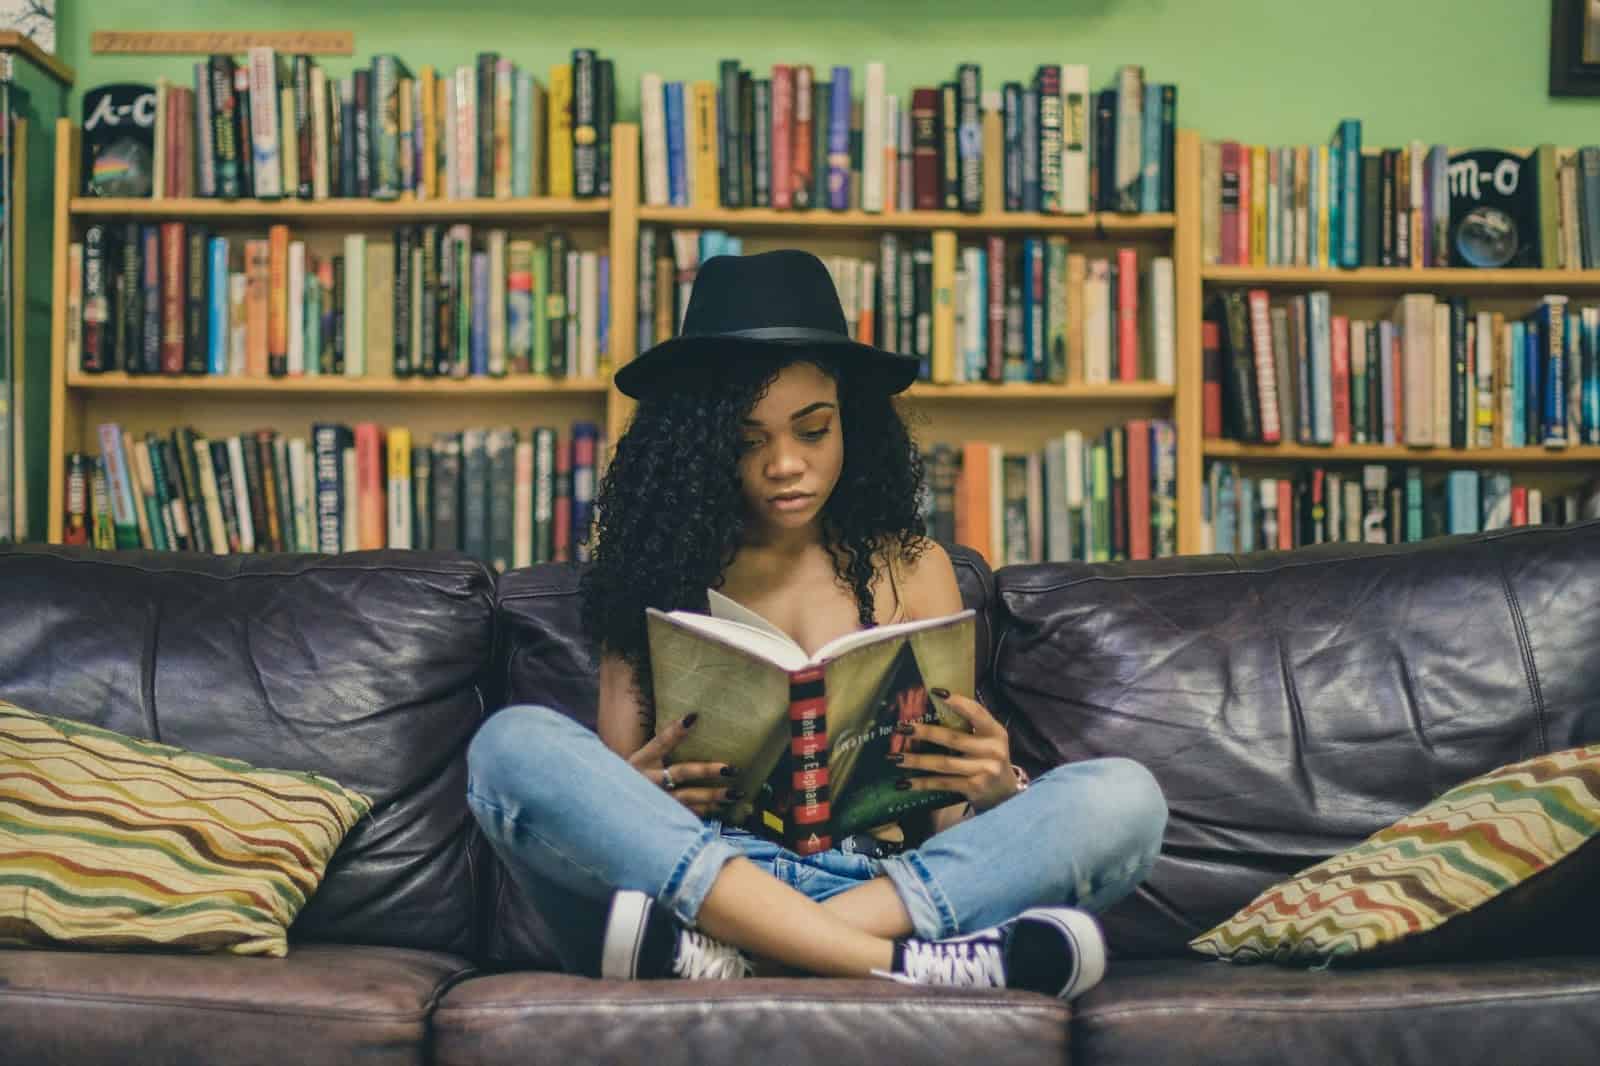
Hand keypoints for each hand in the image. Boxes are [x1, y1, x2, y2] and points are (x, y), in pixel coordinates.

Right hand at [627, 713, 742, 816]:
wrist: (612, 809)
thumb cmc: (631, 778)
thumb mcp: (640, 759)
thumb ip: (662, 744)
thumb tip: (691, 719)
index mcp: (640, 761)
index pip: (660, 741)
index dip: (675, 730)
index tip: (694, 717)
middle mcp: (648, 780)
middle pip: (681, 772)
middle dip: (707, 770)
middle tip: (732, 768)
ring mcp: (655, 801)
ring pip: (688, 798)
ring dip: (713, 796)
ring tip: (736, 793)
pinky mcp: (662, 817)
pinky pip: (687, 814)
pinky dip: (705, 811)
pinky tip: (722, 808)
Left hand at [888, 688, 1018, 813]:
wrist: (1006, 793)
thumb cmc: (990, 758)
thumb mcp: (989, 738)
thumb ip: (971, 724)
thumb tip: (938, 702)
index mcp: (995, 732)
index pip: (976, 712)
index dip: (958, 702)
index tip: (935, 692)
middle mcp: (992, 750)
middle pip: (953, 739)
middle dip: (925, 733)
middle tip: (902, 728)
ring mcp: (984, 771)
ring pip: (944, 764)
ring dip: (917, 760)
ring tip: (896, 756)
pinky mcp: (974, 788)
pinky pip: (943, 783)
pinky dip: (923, 783)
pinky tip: (905, 783)